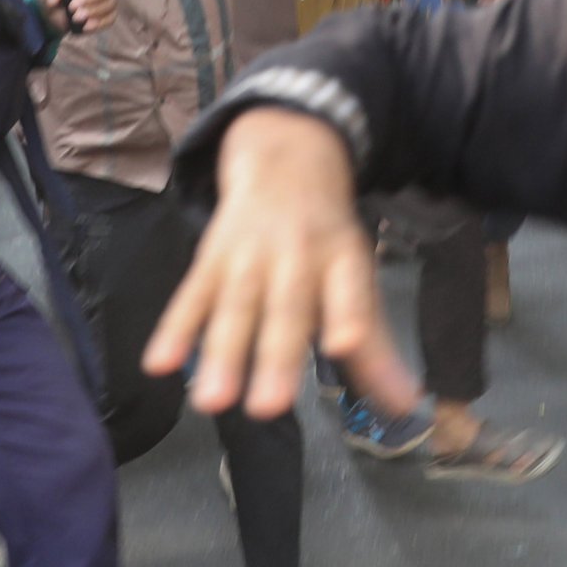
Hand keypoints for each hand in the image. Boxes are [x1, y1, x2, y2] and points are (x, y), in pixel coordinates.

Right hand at [147, 107, 415, 418]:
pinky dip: (174, 328)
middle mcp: (296, 256)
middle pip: (285, 309)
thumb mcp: (356, 279)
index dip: (347, 315)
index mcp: (341, 260)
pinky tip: (158, 364)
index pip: (347, 291)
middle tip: (268, 408)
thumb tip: (408, 408)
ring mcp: (248, 256)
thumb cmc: (326, 239)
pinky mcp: (210, 258)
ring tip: (210, 402)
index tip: (345, 345)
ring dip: (220, 354)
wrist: (285, 158)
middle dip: (274, 357)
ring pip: (234, 307)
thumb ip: (377, 350)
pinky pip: (191, 295)